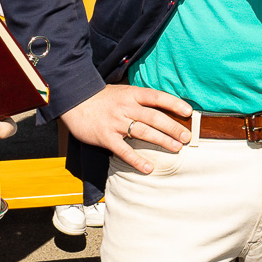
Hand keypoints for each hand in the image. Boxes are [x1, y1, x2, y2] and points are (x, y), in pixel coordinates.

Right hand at [61, 83, 194, 172]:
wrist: (73, 100)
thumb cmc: (100, 98)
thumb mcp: (121, 92)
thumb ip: (139, 100)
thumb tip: (161, 109)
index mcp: (131, 94)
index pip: (157, 97)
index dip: (174, 103)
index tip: (188, 111)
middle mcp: (126, 107)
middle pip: (154, 117)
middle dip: (173, 127)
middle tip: (187, 136)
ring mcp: (116, 122)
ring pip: (144, 132)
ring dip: (162, 141)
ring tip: (176, 148)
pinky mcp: (106, 136)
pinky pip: (124, 150)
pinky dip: (137, 160)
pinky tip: (148, 168)